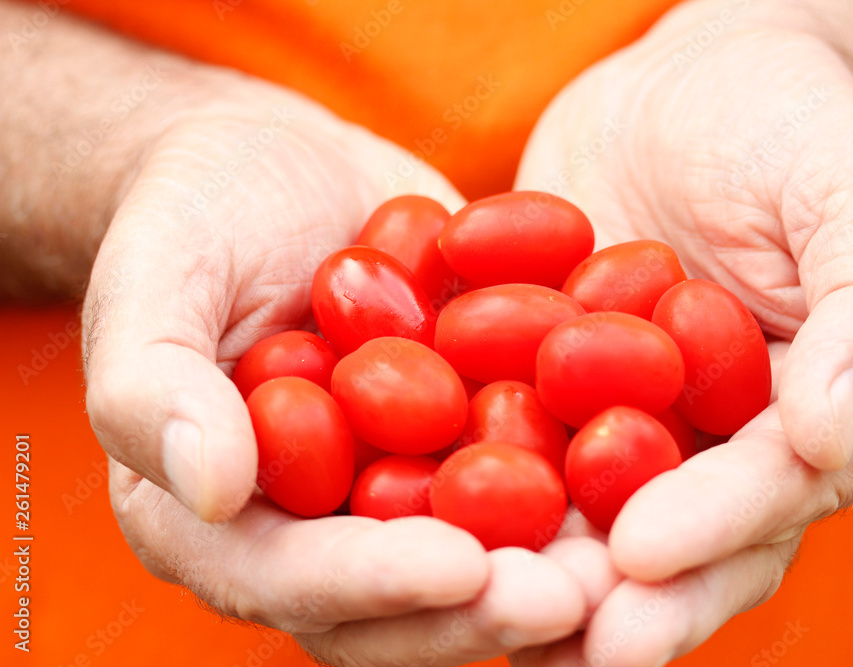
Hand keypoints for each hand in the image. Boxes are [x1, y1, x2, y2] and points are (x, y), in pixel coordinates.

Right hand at [81, 73, 585, 664]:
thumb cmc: (194, 219)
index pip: (292, 581)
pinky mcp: (465, 443)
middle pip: (402, 600)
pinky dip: (589, 488)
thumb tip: (212, 486)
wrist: (277, 171)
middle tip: (583, 595)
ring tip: (640, 558)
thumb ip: (155, 385)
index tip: (468, 570)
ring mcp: (398, 489)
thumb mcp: (154, 280)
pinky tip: (663, 476)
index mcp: (220, 518)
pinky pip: (526, 480)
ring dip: (559, 570)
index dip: (376, 585)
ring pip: (482, 559)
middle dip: (490, 608)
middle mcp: (318, 526)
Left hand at [512, 1, 852, 661]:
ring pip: (570, 504)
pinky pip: (500, 429)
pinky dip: (453, 460)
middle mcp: (705, 450)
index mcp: (802, 430)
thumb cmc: (798, 133)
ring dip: (519, 550)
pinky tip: (394, 489)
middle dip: (606, 588)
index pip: (763, 501)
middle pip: (663, 537)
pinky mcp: (539, 384)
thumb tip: (832, 432)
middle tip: (545, 626)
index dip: (710, 536)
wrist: (692, 89)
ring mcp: (617, 424)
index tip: (642, 561)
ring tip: (458, 583)